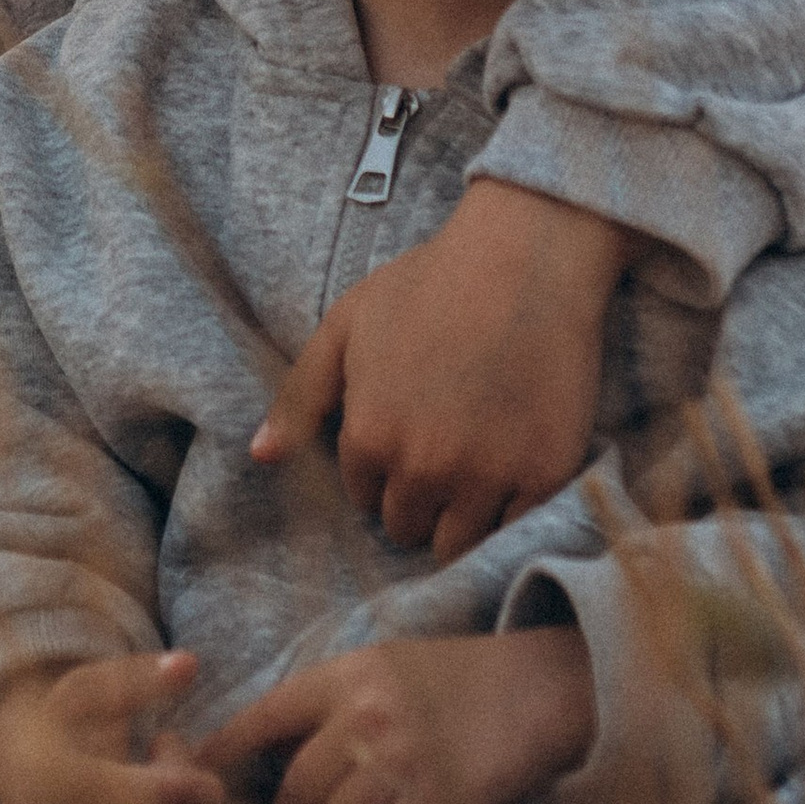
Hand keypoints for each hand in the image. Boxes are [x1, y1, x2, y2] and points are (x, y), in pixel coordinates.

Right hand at [0, 653, 223, 803]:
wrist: (16, 772)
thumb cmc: (62, 721)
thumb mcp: (90, 688)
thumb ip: (140, 678)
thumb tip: (191, 663)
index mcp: (56, 781)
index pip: (127, 799)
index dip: (177, 792)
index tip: (211, 785)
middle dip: (183, 802)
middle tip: (168, 754)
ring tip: (165, 787)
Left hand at [204, 627, 593, 803]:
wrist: (534, 688)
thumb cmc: (451, 679)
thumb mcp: (380, 666)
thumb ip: (327, 701)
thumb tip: (269, 753)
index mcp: (342, 676)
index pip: (261, 719)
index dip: (221, 757)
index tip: (197, 784)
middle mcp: (364, 716)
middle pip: (293, 793)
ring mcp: (401, 761)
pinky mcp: (439, 803)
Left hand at [250, 184, 633, 559]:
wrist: (524, 258)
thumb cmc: (428, 284)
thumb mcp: (346, 326)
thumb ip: (300, 397)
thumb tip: (261, 457)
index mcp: (368, 438)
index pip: (364, 497)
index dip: (383, 468)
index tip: (407, 432)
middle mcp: (422, 469)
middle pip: (407, 527)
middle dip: (417, 498)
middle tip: (442, 447)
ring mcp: (486, 478)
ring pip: (456, 544)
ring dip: (458, 517)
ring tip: (474, 464)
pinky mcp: (543, 477)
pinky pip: (515, 530)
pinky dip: (511, 510)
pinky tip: (512, 462)